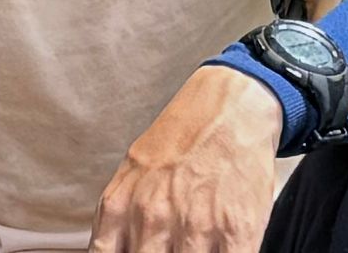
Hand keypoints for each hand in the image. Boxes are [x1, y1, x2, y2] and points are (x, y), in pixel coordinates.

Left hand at [92, 62, 297, 252]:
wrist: (228, 108)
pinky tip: (219, 250)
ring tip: (194, 246)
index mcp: (121, 206)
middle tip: (167, 247)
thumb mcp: (130, 174)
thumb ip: (117, 219)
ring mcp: (195, 227)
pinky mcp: (236, 231)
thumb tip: (111, 250)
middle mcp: (153, 218)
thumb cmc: (181, 141)